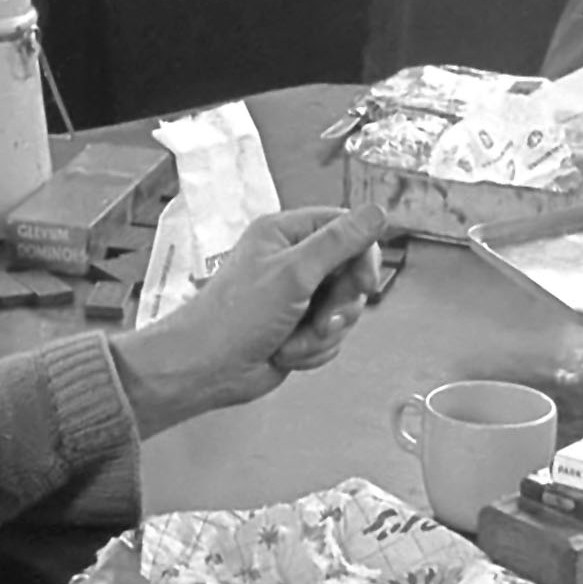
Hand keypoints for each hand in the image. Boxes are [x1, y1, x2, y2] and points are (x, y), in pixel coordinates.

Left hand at [111, 204, 397, 437]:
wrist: (207, 370)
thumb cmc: (233, 319)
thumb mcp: (293, 273)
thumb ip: (339, 242)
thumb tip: (375, 212)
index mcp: (284, 234)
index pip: (345, 228)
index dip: (362, 256)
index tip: (363, 282)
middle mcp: (291, 261)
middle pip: (351, 273)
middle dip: (341, 305)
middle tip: (323, 319)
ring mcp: (296, 297)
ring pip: (344, 310)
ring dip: (324, 333)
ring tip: (294, 340)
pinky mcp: (299, 328)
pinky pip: (331, 337)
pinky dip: (314, 350)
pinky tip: (287, 353)